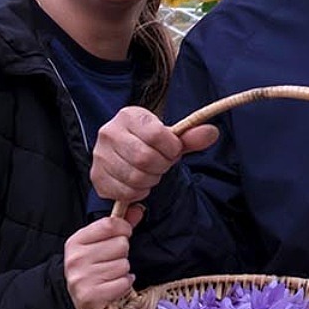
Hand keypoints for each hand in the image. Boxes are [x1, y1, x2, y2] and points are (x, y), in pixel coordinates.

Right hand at [63, 210, 143, 308]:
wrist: (79, 299)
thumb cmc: (92, 267)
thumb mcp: (99, 243)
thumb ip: (118, 226)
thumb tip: (137, 209)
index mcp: (76, 242)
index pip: (109, 224)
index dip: (124, 228)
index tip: (124, 234)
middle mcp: (76, 259)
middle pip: (121, 244)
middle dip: (122, 253)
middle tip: (112, 260)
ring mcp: (82, 278)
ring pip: (124, 264)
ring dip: (123, 270)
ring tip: (111, 274)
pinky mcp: (91, 296)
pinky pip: (124, 282)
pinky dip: (124, 284)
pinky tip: (114, 285)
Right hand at [89, 106, 218, 205]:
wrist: (126, 151)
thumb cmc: (151, 142)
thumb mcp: (171, 136)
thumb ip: (191, 136)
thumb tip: (212, 132)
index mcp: (129, 115)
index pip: (155, 135)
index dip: (171, 148)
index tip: (173, 151)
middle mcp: (109, 132)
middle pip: (144, 158)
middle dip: (161, 166)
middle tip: (163, 165)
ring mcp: (100, 156)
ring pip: (134, 177)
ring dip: (151, 180)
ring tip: (152, 173)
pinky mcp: (96, 177)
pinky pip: (123, 192)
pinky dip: (138, 193)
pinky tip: (140, 183)